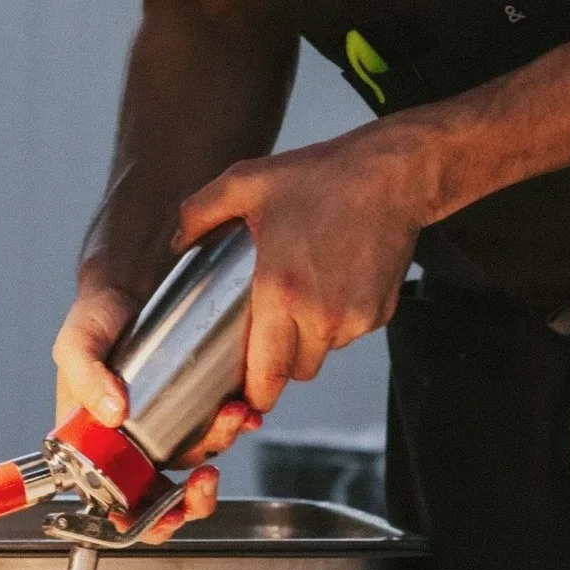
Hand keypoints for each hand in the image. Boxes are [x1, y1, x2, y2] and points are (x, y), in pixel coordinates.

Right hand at [53, 282, 252, 546]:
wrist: (133, 277)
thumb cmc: (97, 315)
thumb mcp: (78, 341)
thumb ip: (85, 374)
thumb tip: (112, 413)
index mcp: (97, 445)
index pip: (118, 503)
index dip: (145, 521)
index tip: (168, 514)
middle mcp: (134, 443)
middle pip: (167, 494)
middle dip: (194, 496)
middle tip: (206, 481)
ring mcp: (168, 424)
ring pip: (200, 457)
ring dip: (220, 444)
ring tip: (232, 415)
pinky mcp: (198, 402)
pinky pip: (221, 425)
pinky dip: (237, 422)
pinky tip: (243, 407)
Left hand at [170, 124, 428, 451]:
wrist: (392, 176)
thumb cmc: (321, 178)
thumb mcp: (246, 183)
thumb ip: (199, 213)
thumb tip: (177, 243)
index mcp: (280, 291)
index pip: (265, 375)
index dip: (252, 393)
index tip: (242, 393)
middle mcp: (320, 315)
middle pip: (295, 372)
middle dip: (279, 362)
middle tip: (269, 332)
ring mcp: (355, 318)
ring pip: (323, 353)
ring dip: (310, 339)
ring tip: (303, 295)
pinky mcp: (380, 314)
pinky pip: (350, 334)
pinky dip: (339, 321)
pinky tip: (333, 283)